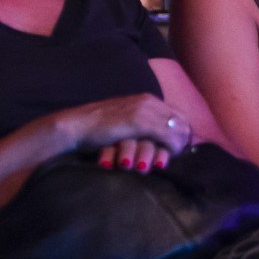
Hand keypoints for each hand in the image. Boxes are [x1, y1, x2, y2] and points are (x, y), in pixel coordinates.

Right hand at [50, 95, 192, 172]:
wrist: (76, 125)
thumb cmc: (97, 128)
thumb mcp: (124, 121)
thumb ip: (142, 125)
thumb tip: (159, 139)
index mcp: (146, 99)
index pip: (177, 115)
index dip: (182, 132)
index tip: (180, 148)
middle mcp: (148, 101)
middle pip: (181, 120)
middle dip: (183, 140)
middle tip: (177, 157)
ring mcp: (144, 110)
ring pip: (176, 128)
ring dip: (177, 146)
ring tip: (171, 159)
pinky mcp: (138, 121)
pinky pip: (165, 134)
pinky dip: (169, 148)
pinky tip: (163, 159)